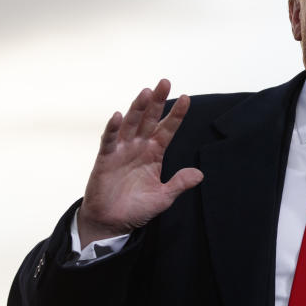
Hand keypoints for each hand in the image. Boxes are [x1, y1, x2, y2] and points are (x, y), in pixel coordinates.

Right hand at [77, 79, 203, 246]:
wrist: (112, 223)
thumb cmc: (137, 208)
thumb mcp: (164, 197)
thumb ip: (179, 184)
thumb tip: (200, 174)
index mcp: (154, 153)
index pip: (167, 129)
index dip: (176, 115)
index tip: (187, 99)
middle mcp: (139, 147)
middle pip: (149, 119)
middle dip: (157, 102)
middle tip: (165, 82)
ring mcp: (122, 151)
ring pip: (131, 124)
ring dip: (138, 108)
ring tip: (146, 92)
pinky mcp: (105, 159)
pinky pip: (109, 140)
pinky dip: (113, 128)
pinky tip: (119, 115)